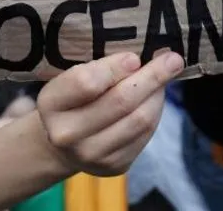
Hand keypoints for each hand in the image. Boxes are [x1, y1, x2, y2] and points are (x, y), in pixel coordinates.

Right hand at [37, 51, 183, 175]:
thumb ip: (97, 68)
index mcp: (50, 104)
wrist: (64, 143)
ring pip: (139, 119)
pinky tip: (155, 97)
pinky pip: (145, 134)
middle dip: (151, 77)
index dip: (114, 68)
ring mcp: (91, 155)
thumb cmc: (71, 99)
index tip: (134, 56)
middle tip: (172, 59)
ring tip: (166, 75)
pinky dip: (155, 111)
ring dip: (157, 94)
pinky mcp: (114, 166)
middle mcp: (66, 134)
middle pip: (120, 101)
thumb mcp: (68, 77)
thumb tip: (140, 58)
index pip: (86, 82)